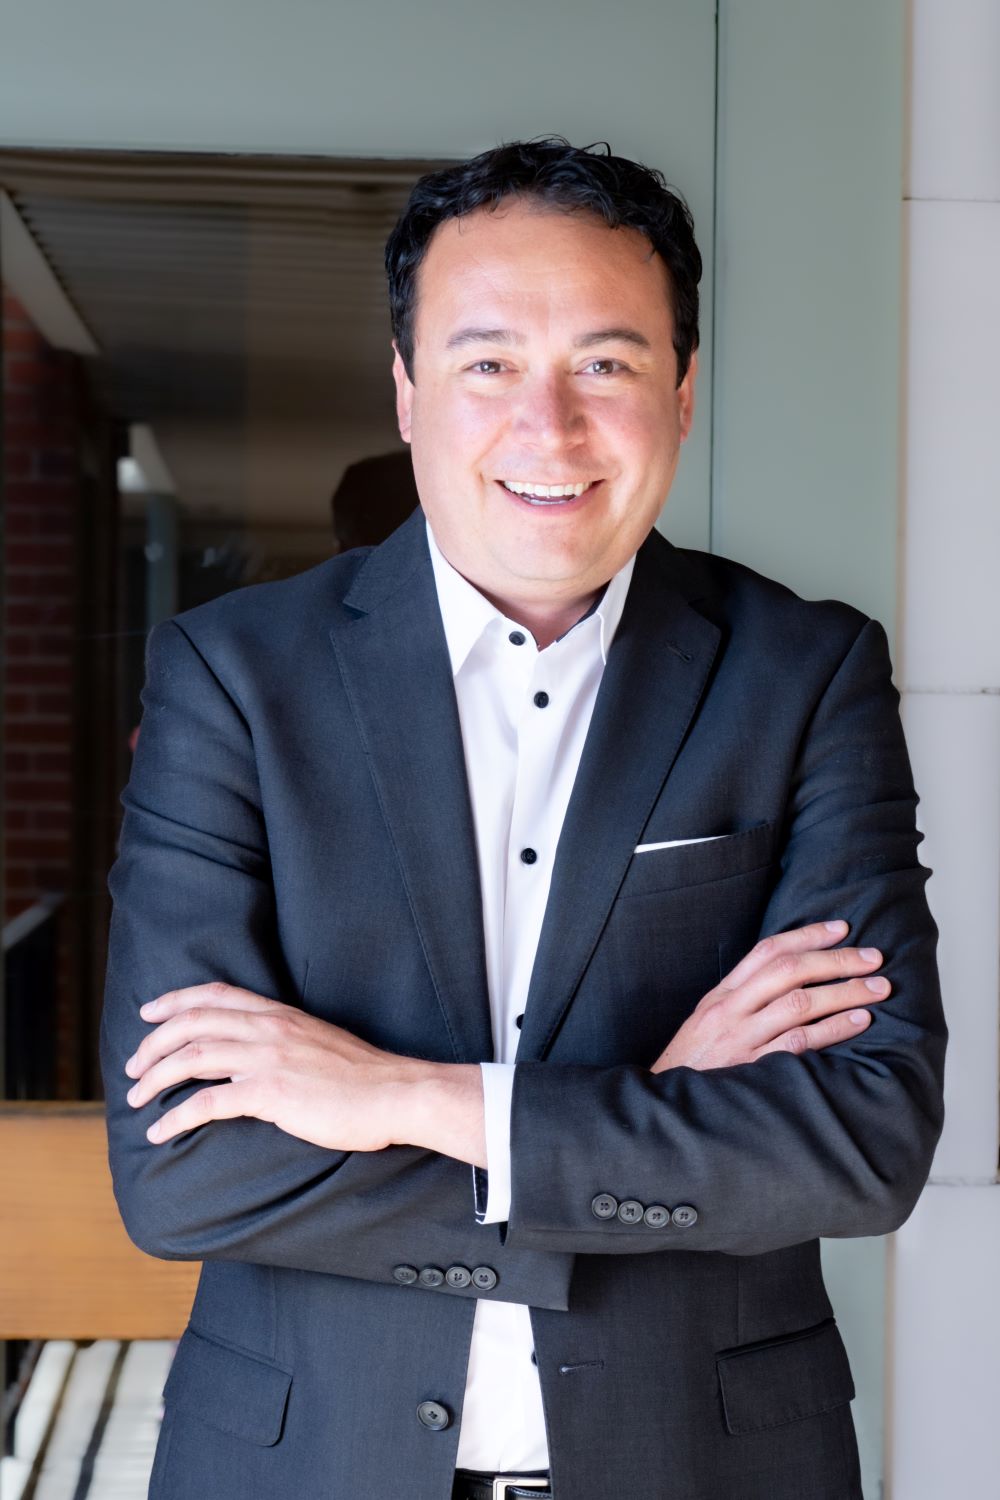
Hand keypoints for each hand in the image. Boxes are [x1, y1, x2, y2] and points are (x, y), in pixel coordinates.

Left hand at [123, 982, 486, 1164]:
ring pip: (193, 1057)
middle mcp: (270, 1029)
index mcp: (281, 1014)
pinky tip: (161, 1131)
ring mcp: (269, 1059)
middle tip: (132, 1068)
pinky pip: (208, 1102)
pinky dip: (176, 1116)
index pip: (217, 994)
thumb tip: (254, 1058)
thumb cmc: (363, 1078)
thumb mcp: (318, 1042)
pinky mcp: (271, 1093)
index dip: (176, 1000)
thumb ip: (285, 1042)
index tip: (150, 1012)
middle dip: (153, 1044)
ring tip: (136, 1098)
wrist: (397, 1093)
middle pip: (193, 1023)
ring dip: (155, 1077)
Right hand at [650, 919, 890, 1073]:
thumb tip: (791, 977)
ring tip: (878, 989)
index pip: (767, 951)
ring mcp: (742, 1039)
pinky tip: (859, 1022)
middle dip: (836, 960)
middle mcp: (732, 1010)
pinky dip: (833, 1029)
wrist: (668, 1105)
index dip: (807, 935)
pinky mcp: (754, 1069)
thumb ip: (743, 999)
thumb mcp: (709, 1021)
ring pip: (800, 1003)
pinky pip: (800, 1043)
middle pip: (789, 971)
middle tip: (873, 958)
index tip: (842, 928)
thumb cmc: (695, 1064)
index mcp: (722, 995)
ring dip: (844, 992)